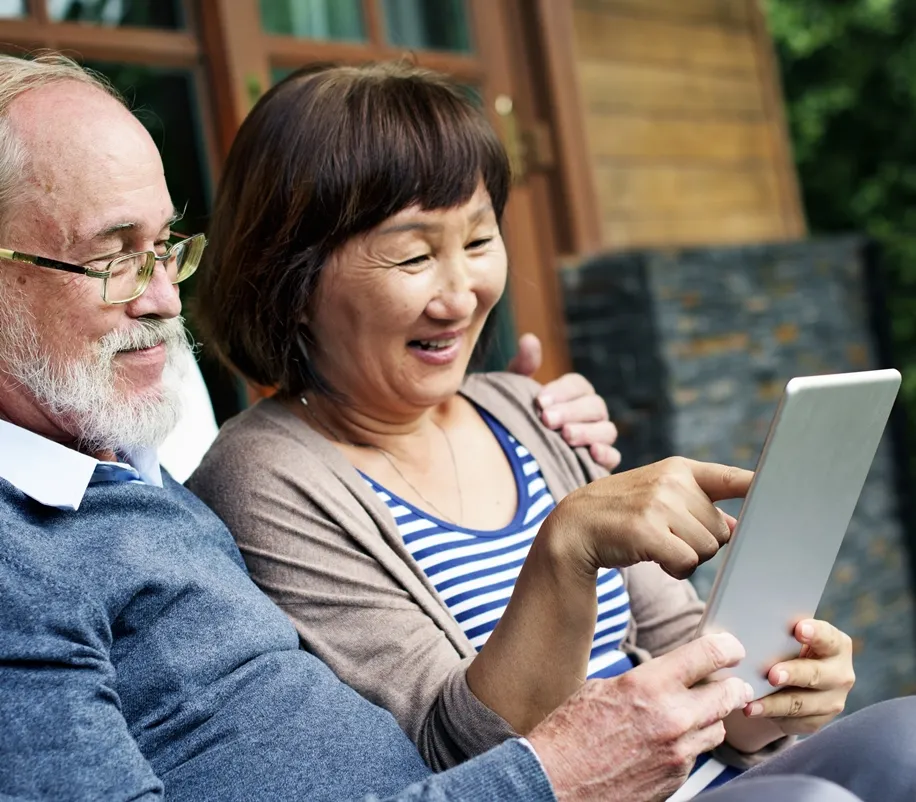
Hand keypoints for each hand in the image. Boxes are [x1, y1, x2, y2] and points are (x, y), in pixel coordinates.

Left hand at [506, 333, 620, 470]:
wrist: (512, 457)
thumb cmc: (517, 419)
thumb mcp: (515, 392)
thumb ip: (522, 366)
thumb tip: (529, 340)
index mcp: (573, 395)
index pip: (578, 385)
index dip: (562, 391)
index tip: (539, 400)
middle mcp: (590, 415)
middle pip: (594, 406)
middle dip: (572, 412)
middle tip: (546, 419)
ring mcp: (598, 440)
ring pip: (607, 430)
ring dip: (588, 432)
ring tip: (565, 436)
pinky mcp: (599, 465)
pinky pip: (614, 459)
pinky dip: (607, 455)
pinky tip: (591, 454)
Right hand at [528, 633, 754, 801]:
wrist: (557, 782)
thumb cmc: (571, 732)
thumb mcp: (603, 688)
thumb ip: (644, 681)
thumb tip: (668, 676)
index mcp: (650, 685)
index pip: (709, 655)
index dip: (727, 647)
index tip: (730, 648)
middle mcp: (672, 718)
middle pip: (729, 694)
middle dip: (732, 685)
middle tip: (729, 681)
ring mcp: (678, 753)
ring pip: (718, 727)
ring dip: (710, 717)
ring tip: (689, 713)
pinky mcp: (677, 779)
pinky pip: (697, 755)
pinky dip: (689, 745)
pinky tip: (663, 742)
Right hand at [541, 457, 748, 579]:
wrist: (574, 526)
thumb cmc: (623, 515)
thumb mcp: (659, 498)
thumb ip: (699, 508)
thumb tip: (736, 528)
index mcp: (679, 468)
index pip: (732, 476)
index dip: (764, 484)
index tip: (794, 482)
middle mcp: (672, 480)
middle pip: (721, 529)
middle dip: (699, 542)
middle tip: (665, 535)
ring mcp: (658, 503)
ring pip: (706, 548)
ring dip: (686, 557)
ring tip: (656, 544)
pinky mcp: (647, 529)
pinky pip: (686, 561)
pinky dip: (673, 567)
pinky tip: (652, 556)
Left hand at [745, 619, 854, 733]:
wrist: (793, 676)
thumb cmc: (785, 645)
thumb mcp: (786, 635)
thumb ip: (776, 629)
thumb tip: (742, 622)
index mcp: (836, 644)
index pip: (828, 637)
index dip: (815, 633)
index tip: (799, 629)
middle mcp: (840, 673)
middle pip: (817, 674)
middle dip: (793, 674)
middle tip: (772, 675)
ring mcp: (832, 700)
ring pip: (801, 703)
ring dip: (774, 704)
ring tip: (750, 703)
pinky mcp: (817, 720)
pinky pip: (793, 721)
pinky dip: (771, 716)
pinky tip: (753, 710)